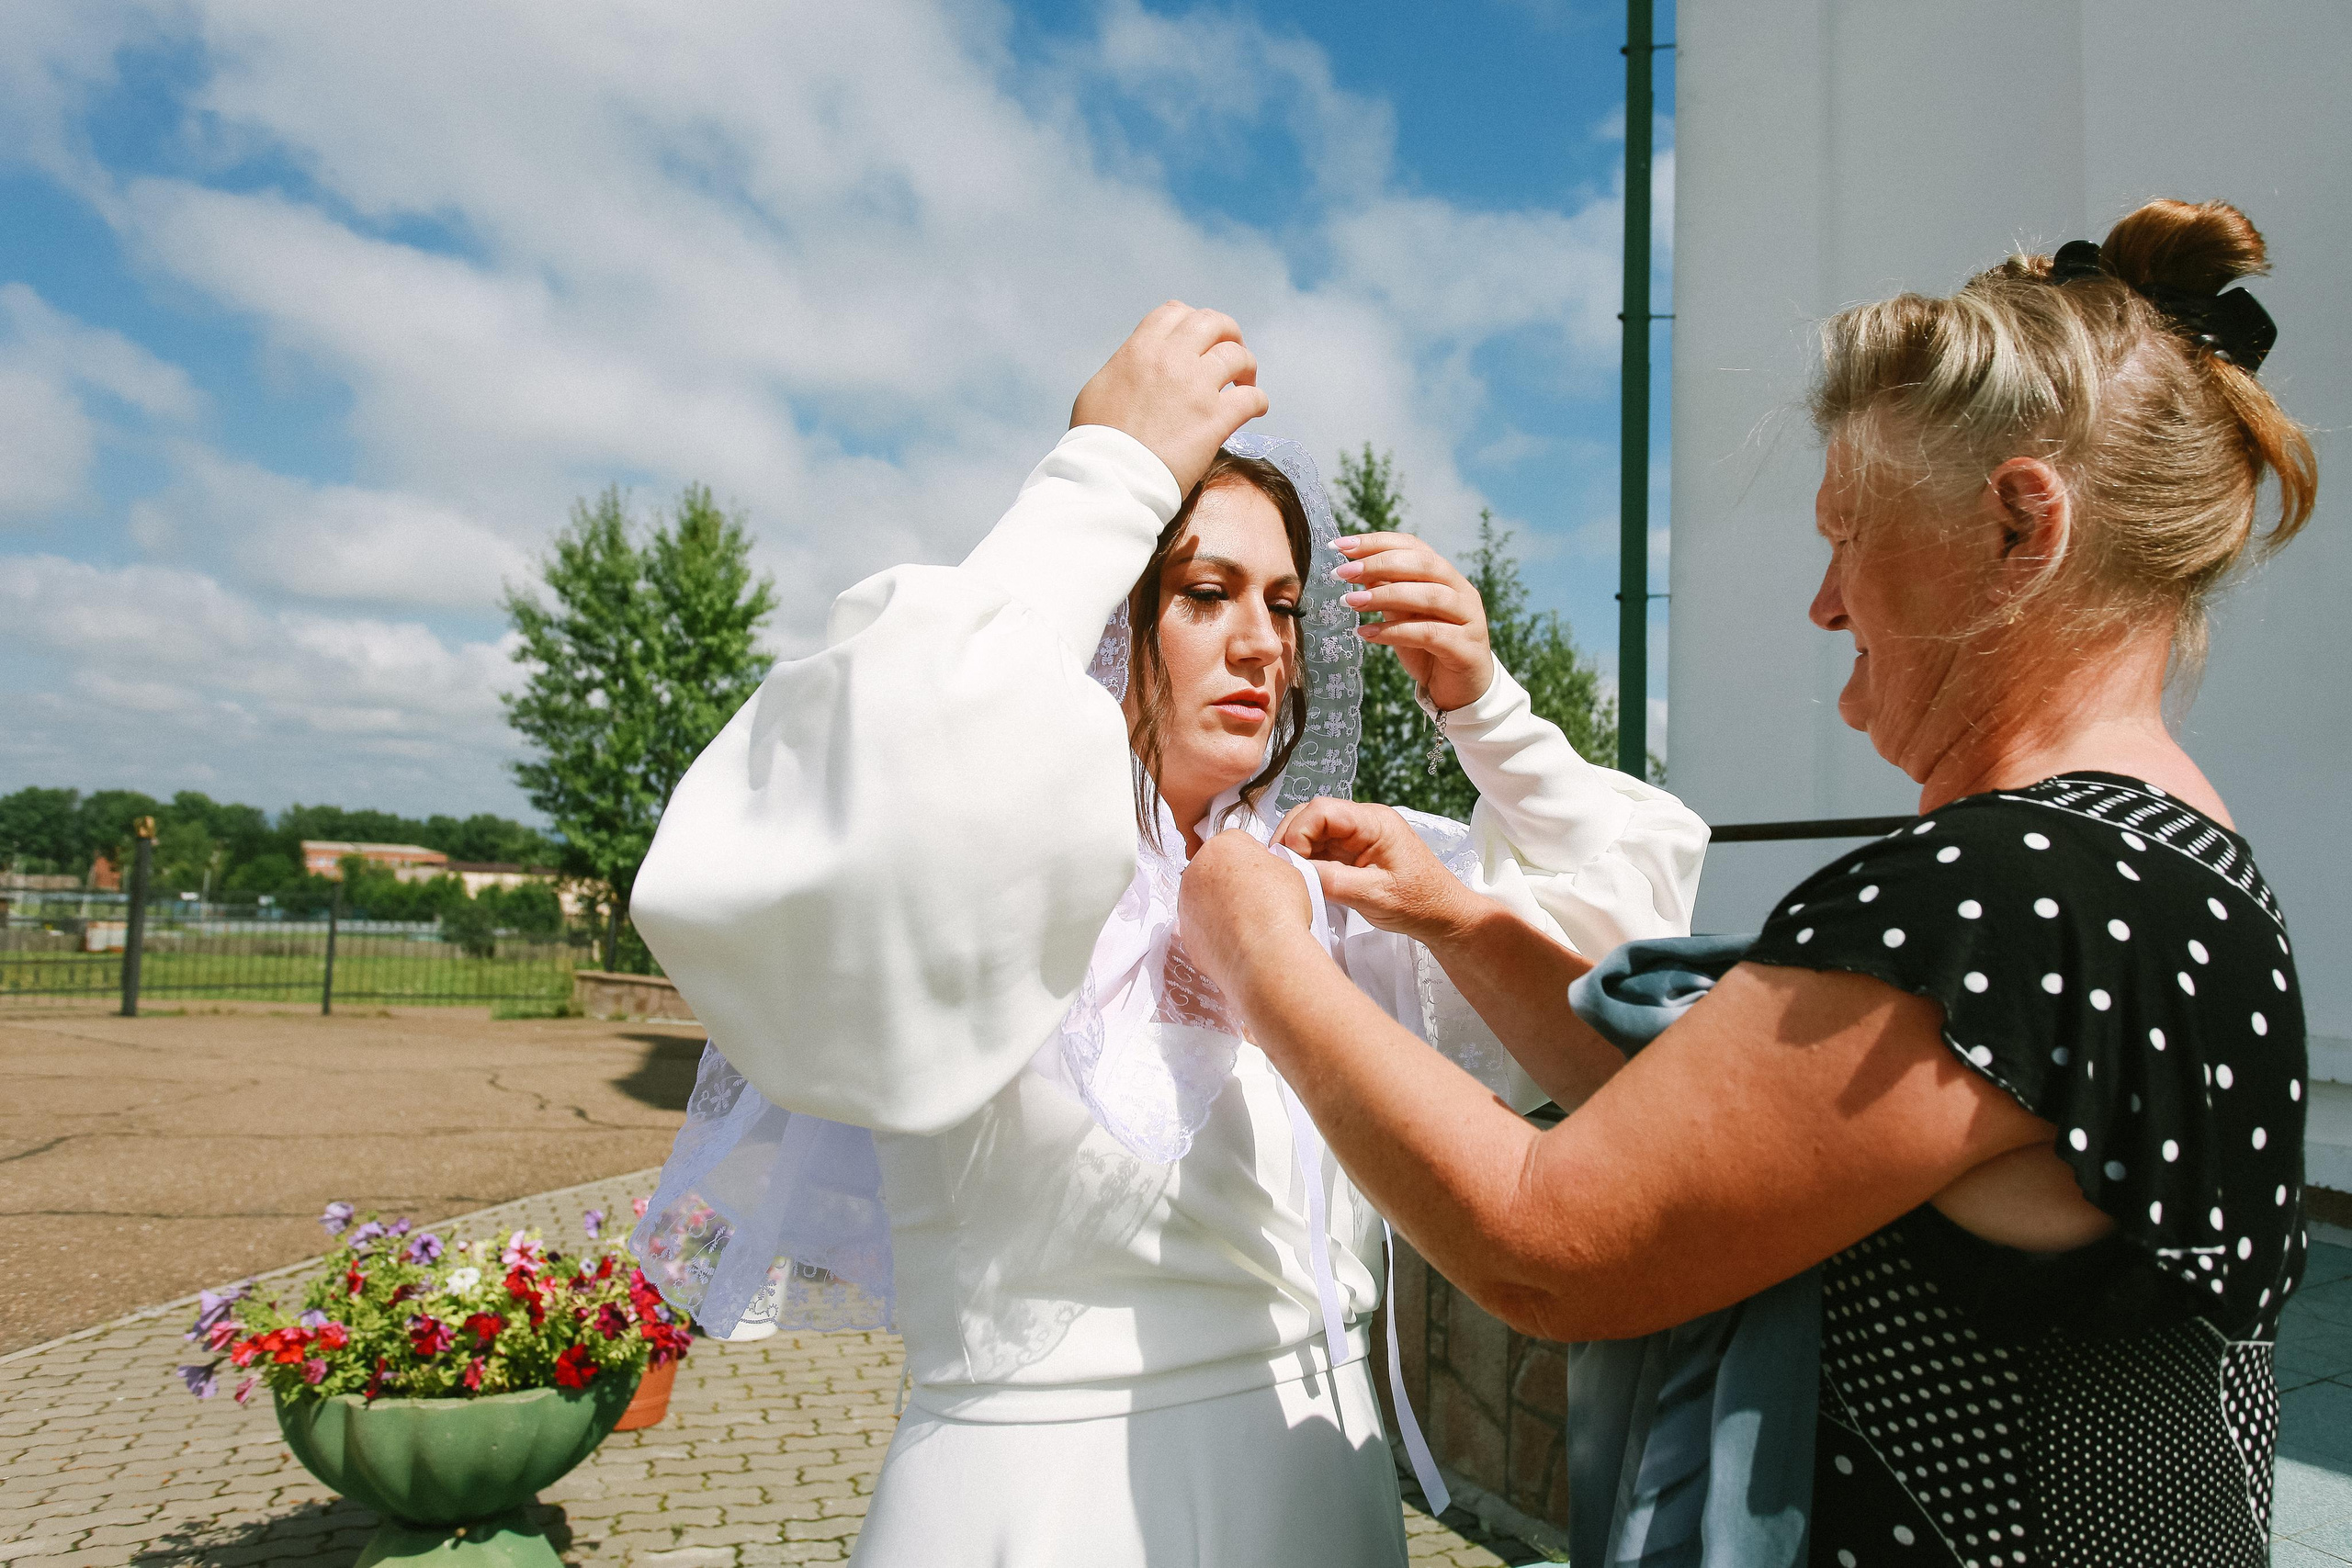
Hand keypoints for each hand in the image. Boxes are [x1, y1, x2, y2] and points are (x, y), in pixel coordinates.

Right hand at [1071, 302, 1269, 493]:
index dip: (1191, 321)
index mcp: (1140, 350)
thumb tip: (1136, 367)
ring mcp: (1196, 387)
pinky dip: (1258, 400)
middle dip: (1227, 333)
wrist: (1109, 476)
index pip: (1175, 312)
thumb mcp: (1099, 388)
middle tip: (1231, 352)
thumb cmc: (1096, 441)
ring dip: (1246, 366)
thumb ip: (1124, 368)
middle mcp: (1171, 359)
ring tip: (1245, 382)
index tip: (1198, 340)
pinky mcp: (1215, 419)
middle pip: (1213, 323)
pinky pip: (1251, 398)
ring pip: (1238, 356)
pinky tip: (1256, 409)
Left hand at [1177, 829, 1313, 998]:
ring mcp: (1186, 904)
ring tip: (1249, 922)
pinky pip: (1202, 928)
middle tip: (1256, 898)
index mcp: (1220, 847)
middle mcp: (1195, 872)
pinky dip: (1215, 933)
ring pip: (1204, 900)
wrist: (1265, 954)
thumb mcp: (1288, 870)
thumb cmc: (1278, 911)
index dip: (1253, 858)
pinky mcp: (1186, 934)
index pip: (1235, 843)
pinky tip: (1238, 940)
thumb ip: (1268, 864)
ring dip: (1221, 907)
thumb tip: (1265, 871)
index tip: (1262, 872)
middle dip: (1231, 882)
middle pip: (1214, 870)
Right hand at [1275, 798, 1482, 943]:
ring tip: (1292, 878)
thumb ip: (1332, 880)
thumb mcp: (1374, 895)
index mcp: (1374, 822)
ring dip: (1297, 853)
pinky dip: (1307, 863)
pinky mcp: (1353, 852)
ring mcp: (1357, 836)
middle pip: (1311, 816)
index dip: (1298, 833)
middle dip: (1291, 840)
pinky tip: (1304, 881)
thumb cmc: (1419, 904)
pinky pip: (1321, 849)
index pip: (1321, 810)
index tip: (1291, 864)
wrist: (1443, 915)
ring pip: (1312, 832)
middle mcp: (1363, 822)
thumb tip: (1293, 871)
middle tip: (1284, 872)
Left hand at [1332, 533, 1492, 711]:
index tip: (1341, 546)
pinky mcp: (1466, 648)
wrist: (1459, 691)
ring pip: (1429, 596)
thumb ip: (1387, 592)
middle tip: (1342, 573)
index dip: (1377, 542)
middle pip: (1423, 564)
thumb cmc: (1428, 650)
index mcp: (1446, 576)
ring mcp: (1469, 618)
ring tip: (1350, 601)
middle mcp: (1462, 591)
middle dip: (1379, 564)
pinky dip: (1394, 632)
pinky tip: (1367, 634)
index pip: (1414, 546)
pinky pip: (1429, 634)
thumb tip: (1356, 568)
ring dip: (1385, 595)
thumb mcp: (1402, 616)